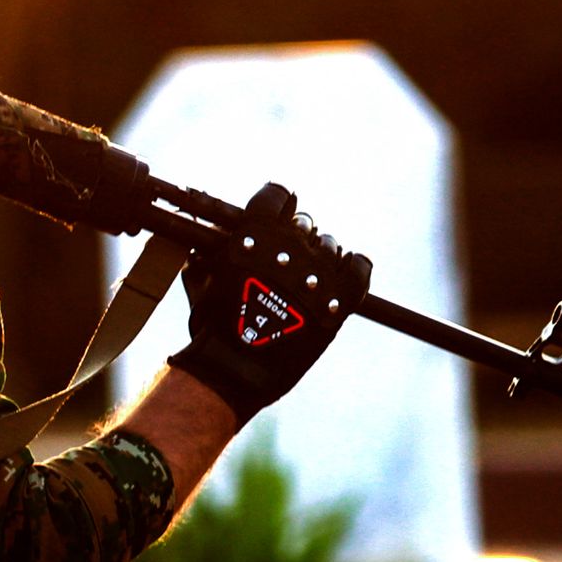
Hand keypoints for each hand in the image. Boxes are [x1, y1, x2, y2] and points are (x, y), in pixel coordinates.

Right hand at [167, 183, 372, 425]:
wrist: (238, 366)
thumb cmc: (215, 326)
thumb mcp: (203, 282)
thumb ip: (207, 256)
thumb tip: (207, 242)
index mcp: (254, 236)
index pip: (277, 196)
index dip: (280, 200)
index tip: (281, 207)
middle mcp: (288, 248)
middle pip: (305, 223)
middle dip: (297, 236)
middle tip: (289, 256)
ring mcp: (317, 273)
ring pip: (331, 245)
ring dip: (320, 256)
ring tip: (310, 276)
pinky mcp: (338, 300)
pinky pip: (358, 268)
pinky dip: (354, 266)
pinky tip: (345, 272)